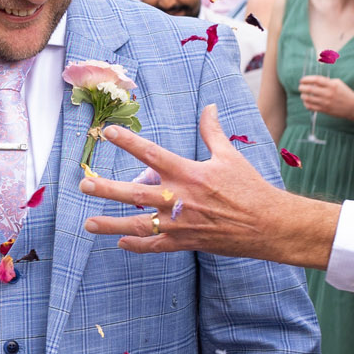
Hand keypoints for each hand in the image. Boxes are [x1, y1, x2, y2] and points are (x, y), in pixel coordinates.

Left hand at [79, 105, 336, 267]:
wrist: (269, 224)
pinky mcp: (186, 242)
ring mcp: (181, 224)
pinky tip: (120, 243)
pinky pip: (156, 246)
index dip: (128, 141)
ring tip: (88, 223)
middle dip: (106, 189)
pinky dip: (137, 246)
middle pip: (135, 193)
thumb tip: (210, 107)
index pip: (152, 153)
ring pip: (138, 224)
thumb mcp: (230, 156)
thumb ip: (212, 132)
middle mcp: (180, 199)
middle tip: (84, 183)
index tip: (108, 132)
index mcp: (189, 173)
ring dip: (111, 224)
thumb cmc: (250, 188)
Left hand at [295, 74, 353, 120]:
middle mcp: (328, 93)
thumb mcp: (338, 84)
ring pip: (309, 99)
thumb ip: (326, 81)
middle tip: (300, 87)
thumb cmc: (345, 93)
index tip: (302, 80)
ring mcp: (326, 102)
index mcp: (332, 85)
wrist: (353, 107)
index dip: (307, 79)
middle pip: (310, 89)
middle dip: (302, 87)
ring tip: (303, 94)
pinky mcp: (325, 110)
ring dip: (303, 96)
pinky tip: (306, 102)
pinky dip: (306, 104)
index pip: (316, 80)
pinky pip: (311, 107)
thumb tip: (314, 81)